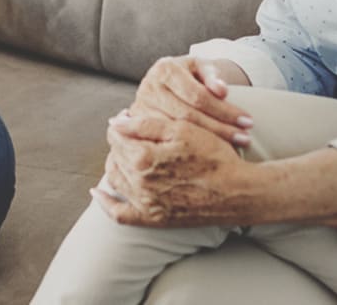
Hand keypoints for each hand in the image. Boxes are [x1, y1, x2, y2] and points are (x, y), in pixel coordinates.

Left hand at [92, 114, 254, 226]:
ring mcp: (144, 203)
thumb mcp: (182, 129)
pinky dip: (105, 203)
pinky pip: (119, 215)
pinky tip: (98, 193)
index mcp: (143, 157)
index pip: (117, 136)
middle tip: (131, 133)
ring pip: (115, 179)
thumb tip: (115, 122)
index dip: (122, 124)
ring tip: (126, 152)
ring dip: (116, 163)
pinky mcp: (152, 219)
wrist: (237, 192)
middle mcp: (139, 183)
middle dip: (120, 141)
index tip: (129, 117)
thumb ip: (145, 124)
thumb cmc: (213, 156)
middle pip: (115, 155)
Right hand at [129, 56, 252, 147]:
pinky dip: (189, 148)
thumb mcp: (201, 68)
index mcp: (165, 69)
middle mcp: (149, 88)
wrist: (167, 83)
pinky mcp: (140, 127)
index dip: (224, 110)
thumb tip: (221, 91)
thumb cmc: (190, 75)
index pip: (198, 95)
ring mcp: (141, 109)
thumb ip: (212, 75)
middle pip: (188, 115)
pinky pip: (166, 142)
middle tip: (245, 138)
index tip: (247, 121)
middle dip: (220, 128)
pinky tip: (209, 153)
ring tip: (234, 147)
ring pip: (177, 131)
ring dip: (208, 141)